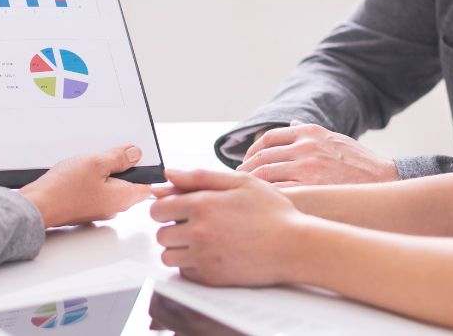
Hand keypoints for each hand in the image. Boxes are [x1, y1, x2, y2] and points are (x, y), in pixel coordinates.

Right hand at [19, 145, 151, 227]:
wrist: (37, 206)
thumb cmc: (64, 189)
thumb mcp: (96, 163)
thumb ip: (119, 158)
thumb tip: (135, 154)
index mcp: (122, 198)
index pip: (146, 185)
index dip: (143, 168)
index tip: (134, 155)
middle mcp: (112, 208)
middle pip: (127, 185)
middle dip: (121, 168)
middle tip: (107, 155)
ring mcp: (97, 209)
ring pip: (109, 187)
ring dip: (102, 173)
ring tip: (88, 163)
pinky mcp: (83, 208)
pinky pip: (94, 191)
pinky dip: (90, 180)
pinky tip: (78, 172)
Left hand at [151, 169, 304, 286]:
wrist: (294, 246)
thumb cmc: (272, 212)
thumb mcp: (240, 182)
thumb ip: (200, 176)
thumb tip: (168, 174)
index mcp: (202, 205)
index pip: (158, 208)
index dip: (165, 207)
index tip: (177, 208)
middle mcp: (198, 232)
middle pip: (161, 233)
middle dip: (172, 227)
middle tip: (193, 224)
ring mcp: (203, 257)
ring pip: (168, 255)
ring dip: (178, 248)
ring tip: (200, 240)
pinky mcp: (211, 277)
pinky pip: (184, 272)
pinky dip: (191, 264)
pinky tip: (210, 254)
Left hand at [236, 122, 398, 185]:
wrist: (384, 181)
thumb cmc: (360, 162)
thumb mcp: (335, 138)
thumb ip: (310, 131)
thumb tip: (291, 122)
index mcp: (309, 132)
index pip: (268, 138)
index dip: (252, 151)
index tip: (246, 163)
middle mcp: (305, 146)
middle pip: (262, 157)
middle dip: (247, 170)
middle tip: (240, 181)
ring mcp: (307, 167)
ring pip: (266, 174)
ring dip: (252, 184)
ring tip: (248, 194)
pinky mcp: (312, 188)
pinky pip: (278, 191)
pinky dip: (266, 196)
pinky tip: (262, 204)